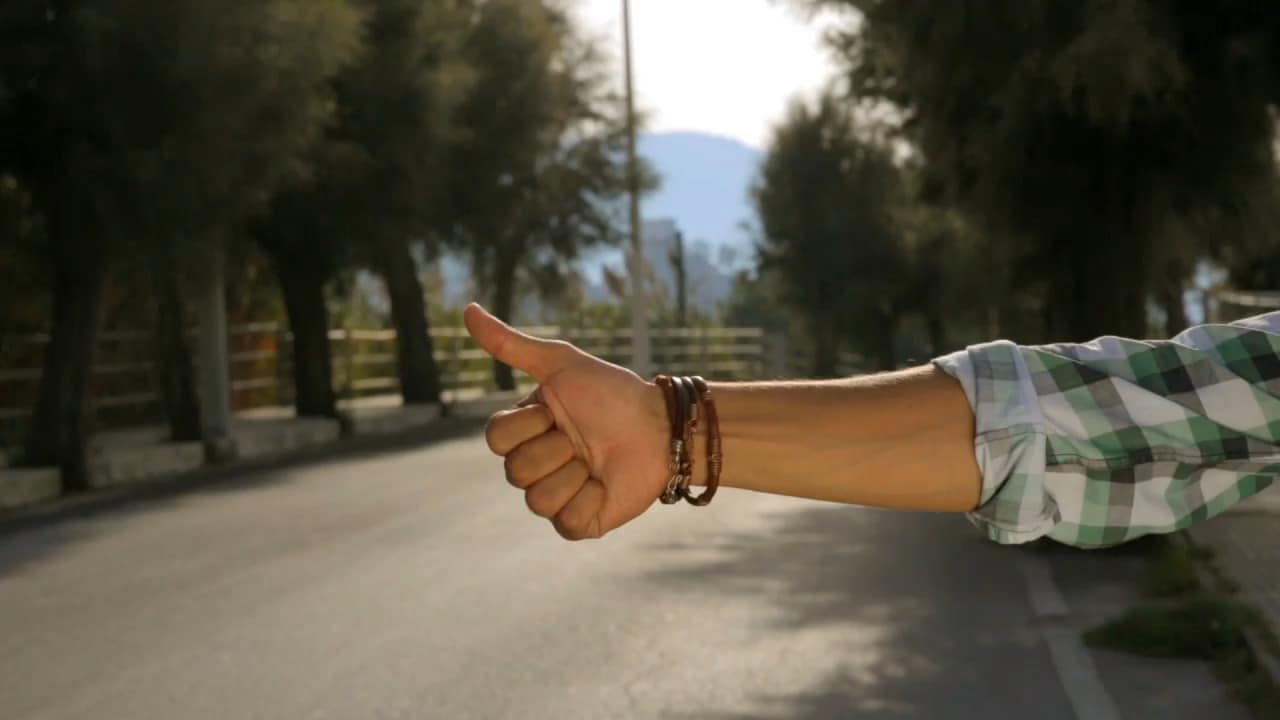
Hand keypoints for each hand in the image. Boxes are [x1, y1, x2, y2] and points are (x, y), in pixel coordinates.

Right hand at [463, 304, 670, 539]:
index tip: (556, 411)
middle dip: (557, 449)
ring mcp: (555, 497)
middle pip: (515, 472)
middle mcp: (534, 466)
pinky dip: (590, 500)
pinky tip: (605, 484)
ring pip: (537, 501)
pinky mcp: (579, 522)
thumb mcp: (561, 364)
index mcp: (524, 431)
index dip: (528, 425)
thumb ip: (511, 345)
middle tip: (582, 438)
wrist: (662, 426)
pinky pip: (566, 523)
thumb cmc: (611, 392)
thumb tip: (468, 310)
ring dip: (575, 475)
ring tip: (596, 461)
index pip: (496, 438)